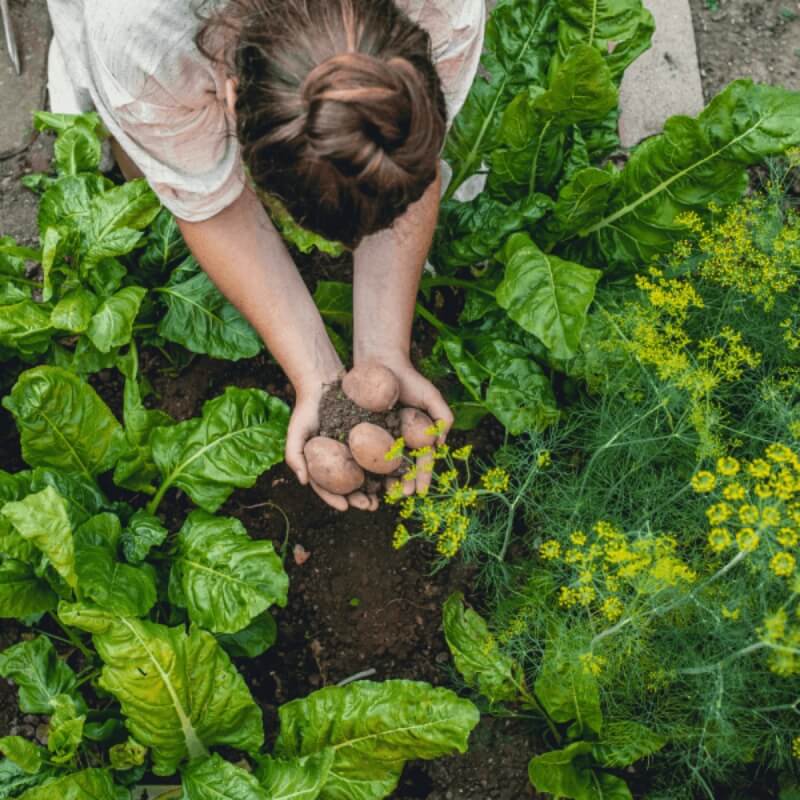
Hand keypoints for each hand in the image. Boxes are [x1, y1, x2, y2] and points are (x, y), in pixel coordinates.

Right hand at [285, 378, 379, 512]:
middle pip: (352, 484)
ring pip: (370, 472)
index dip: (336, 499)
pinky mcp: (373, 434)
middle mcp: (342, 459)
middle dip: (362, 498)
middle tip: (371, 506)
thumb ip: (295, 456)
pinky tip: (398, 472)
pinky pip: (382, 451)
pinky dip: (390, 463)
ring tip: (387, 495)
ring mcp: (358, 448)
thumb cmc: (306, 408)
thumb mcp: (296, 432)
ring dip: (379, 486)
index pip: (329, 487)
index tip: (344, 507)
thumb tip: (303, 482)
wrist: (324, 381)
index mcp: (324, 464)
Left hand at [364, 354, 453, 496]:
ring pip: (382, 467)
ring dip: (384, 482)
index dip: (422, 477)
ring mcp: (379, 439)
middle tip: (401, 495)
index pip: (421, 462)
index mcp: (416, 437)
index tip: (421, 491)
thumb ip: (442, 416)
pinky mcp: (361, 434)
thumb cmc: (409, 379)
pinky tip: (363, 481)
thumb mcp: (430, 396)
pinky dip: (364, 469)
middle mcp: (398, 441)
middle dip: (403, 484)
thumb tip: (441, 443)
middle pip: (402, 469)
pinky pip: (362, 454)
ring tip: (384, 494)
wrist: (380, 363)